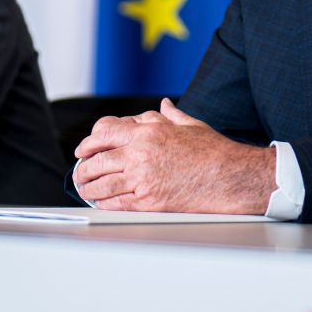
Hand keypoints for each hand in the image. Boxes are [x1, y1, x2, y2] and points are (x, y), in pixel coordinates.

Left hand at [73, 98, 274, 213]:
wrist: (230, 177)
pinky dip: (105, 204)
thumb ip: (170, 116)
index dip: (88, 143)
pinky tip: (102, 203)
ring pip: (104, 184)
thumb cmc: (214, 151)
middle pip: (99, 161)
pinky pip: (118, 203)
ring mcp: (144, 179)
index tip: (82, 150)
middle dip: (85, 168)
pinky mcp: (150, 201)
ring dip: (90, 189)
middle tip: (80, 173)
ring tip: (86, 190)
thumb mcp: (190, 125)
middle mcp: (141, 154)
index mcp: (148, 132)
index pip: (105, 133)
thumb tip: (163, 106)